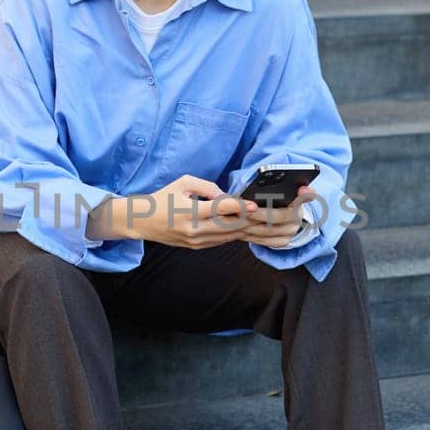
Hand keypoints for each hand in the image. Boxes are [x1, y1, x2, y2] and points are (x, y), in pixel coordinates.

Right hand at [87, 176, 314, 250]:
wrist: (140, 223)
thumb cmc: (161, 198)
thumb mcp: (181, 183)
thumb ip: (206, 186)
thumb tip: (227, 194)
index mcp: (190, 213)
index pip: (219, 209)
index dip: (239, 207)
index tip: (257, 204)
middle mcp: (197, 231)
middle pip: (234, 226)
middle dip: (262, 220)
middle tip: (286, 214)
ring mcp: (201, 242)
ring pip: (236, 236)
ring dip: (263, 233)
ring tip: (288, 228)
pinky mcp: (203, 246)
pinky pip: (230, 240)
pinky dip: (251, 238)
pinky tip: (270, 237)